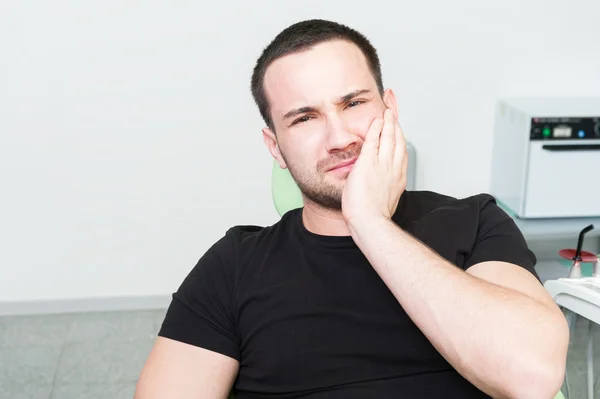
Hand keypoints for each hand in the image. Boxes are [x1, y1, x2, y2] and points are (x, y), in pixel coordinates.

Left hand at [342, 108, 408, 226]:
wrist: (370, 222)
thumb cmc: (374, 217)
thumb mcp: (385, 199)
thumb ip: (384, 187)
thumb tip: (380, 185)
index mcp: (398, 176)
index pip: (401, 150)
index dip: (400, 135)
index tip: (398, 126)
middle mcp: (393, 167)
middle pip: (398, 138)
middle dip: (396, 120)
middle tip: (394, 107)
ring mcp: (382, 164)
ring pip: (389, 137)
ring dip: (388, 121)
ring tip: (388, 109)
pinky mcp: (368, 163)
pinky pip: (373, 141)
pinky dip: (376, 129)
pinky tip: (376, 120)